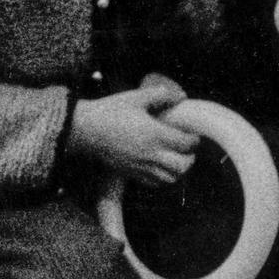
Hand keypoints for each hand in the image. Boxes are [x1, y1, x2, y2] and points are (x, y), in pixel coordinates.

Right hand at [67, 73, 202, 186]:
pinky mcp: (130, 172)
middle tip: (187, 149)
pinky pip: (154, 183)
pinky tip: (159, 166)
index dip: (194, 139)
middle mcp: (150, 153)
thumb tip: (180, 97)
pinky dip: (162, 178)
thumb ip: (160, 95)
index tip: (192, 134)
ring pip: (170, 178)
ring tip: (176, 159)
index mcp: (155, 134)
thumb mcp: (135, 97)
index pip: (186, 143)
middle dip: (190, 158)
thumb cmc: (109, 111)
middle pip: (183, 165)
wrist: (84, 129)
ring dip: (178, 170)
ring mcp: (140, 165)